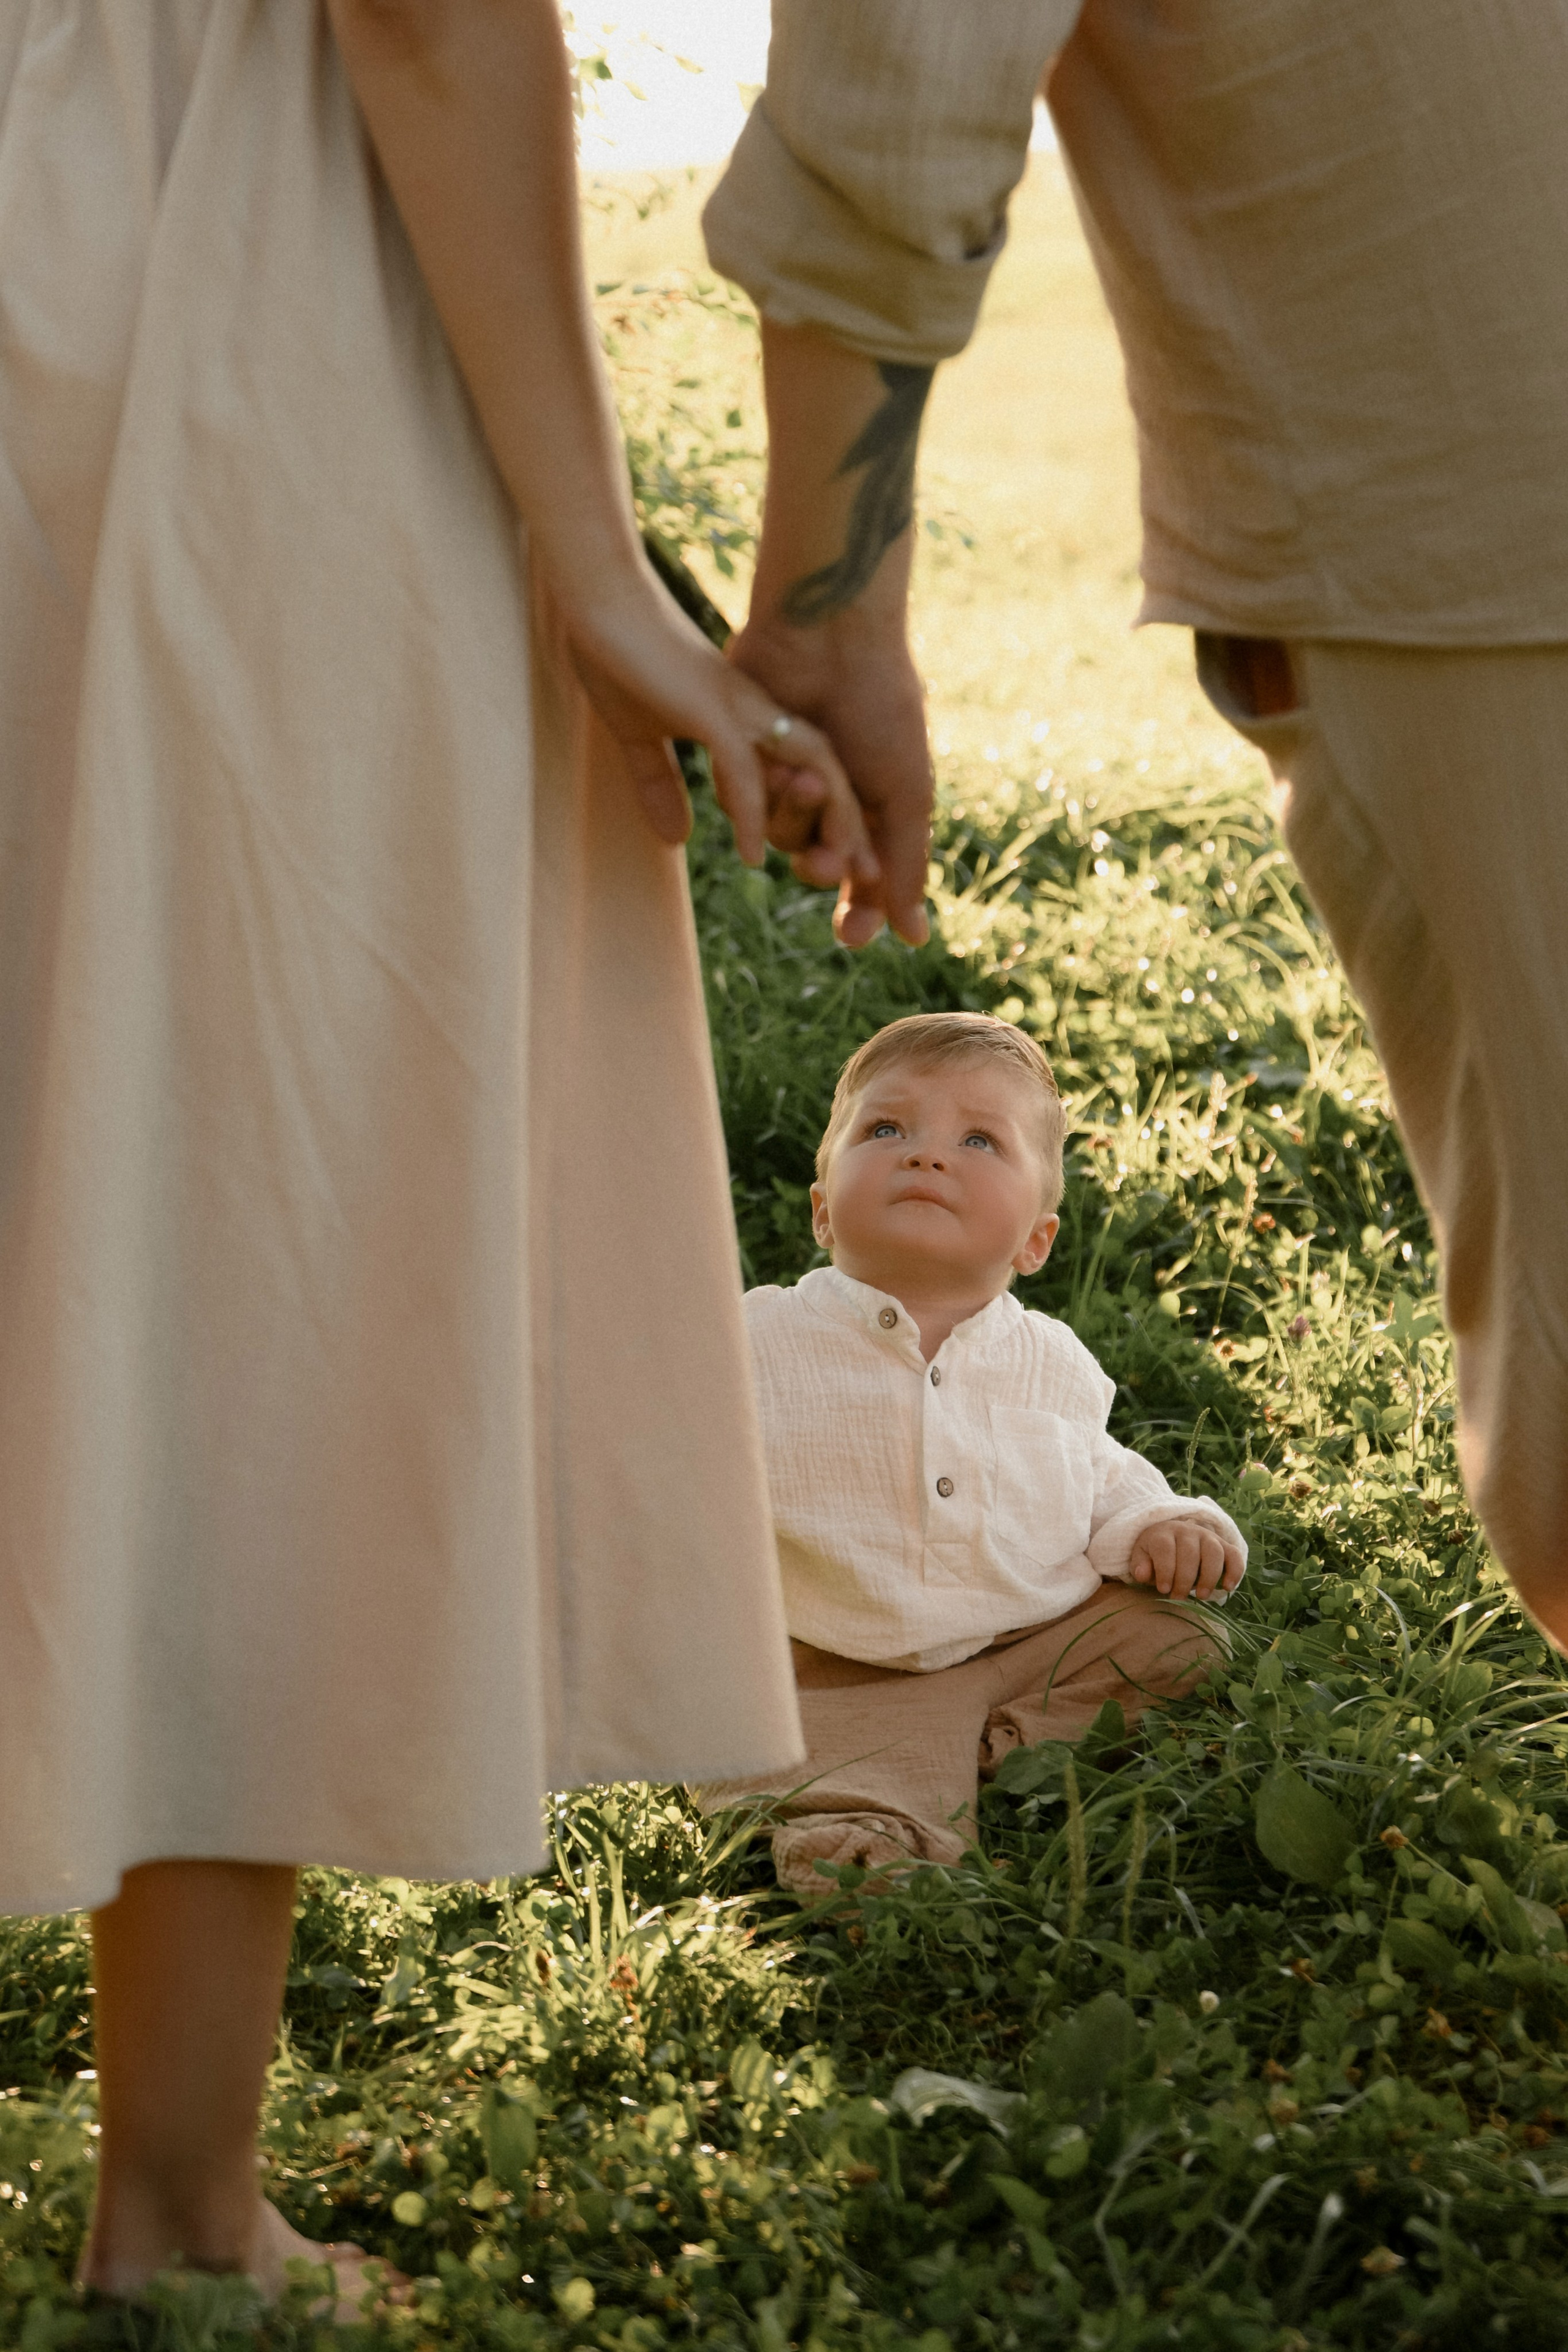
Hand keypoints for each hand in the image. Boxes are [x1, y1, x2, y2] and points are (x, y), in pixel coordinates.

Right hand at [566, 569, 879, 895]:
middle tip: (860, 871)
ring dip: (820, 820)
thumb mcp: (637, 738)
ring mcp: (736, 707)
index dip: (823, 809)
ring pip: (803, 767)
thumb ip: (660, 785)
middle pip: (822, 767)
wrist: (594, 601)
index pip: (801, 766)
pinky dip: (753, 814)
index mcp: (745, 714)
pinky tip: (753, 855)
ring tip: (828, 870)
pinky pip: (743, 769)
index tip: (831, 855)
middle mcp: (754, 709)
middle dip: (846, 820)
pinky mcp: (708, 708)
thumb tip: (676, 840)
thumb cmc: (615, 659)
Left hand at [726, 604, 933, 947]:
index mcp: (877, 806)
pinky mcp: (743, 754)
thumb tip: (915, 939)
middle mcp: (831, 796)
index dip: (857, 912)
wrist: (830, 637)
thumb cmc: (881, 708)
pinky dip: (760, 789)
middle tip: (828, 857)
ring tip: (806, 778)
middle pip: (817, 863)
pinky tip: (776, 758)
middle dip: (822, 863)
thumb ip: (905, 864)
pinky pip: (743, 802)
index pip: (864, 881)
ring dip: (794, 818)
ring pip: (779, 835)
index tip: (849, 934)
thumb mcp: (905, 792)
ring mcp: (787, 775)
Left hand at [1128, 1518, 1246, 1603]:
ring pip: (1214, 1552)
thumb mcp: (1141, 1558)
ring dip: (1209, 1576)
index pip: (1165, 1548)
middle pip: (1190, 1552)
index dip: (1165, 1570)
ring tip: (1202, 1596)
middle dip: (1185, 1579)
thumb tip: (1142, 1574)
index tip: (1163, 1590)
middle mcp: (1187, 1530)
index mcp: (1163, 1532)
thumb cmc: (1154, 1554)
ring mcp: (1208, 1536)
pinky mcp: (1224, 1545)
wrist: (1172, 1539)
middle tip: (1179, 1598)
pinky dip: (1234, 1571)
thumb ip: (1140, 1565)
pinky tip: (1228, 1587)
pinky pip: (1234, 1555)